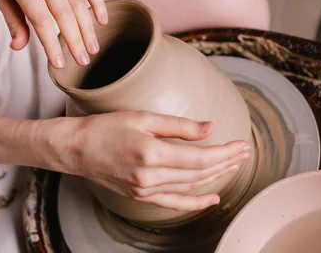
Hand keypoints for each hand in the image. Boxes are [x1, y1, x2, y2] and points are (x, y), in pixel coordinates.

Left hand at [0, 0, 107, 67]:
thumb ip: (13, 21)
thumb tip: (18, 47)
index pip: (40, 19)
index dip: (51, 43)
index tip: (59, 64)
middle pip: (63, 13)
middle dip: (75, 40)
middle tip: (83, 62)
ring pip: (78, 2)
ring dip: (87, 28)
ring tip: (93, 49)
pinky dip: (97, 3)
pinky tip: (102, 21)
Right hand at [60, 111, 250, 211]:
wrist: (76, 149)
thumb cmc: (105, 128)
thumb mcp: (142, 117)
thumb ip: (178, 125)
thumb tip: (209, 128)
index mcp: (151, 153)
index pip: (200, 157)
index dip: (225, 151)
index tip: (241, 144)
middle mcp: (150, 176)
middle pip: (199, 172)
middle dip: (226, 162)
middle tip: (244, 151)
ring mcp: (146, 190)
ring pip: (191, 186)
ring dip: (215, 176)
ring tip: (233, 165)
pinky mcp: (142, 196)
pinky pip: (175, 203)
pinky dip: (196, 202)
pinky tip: (212, 198)